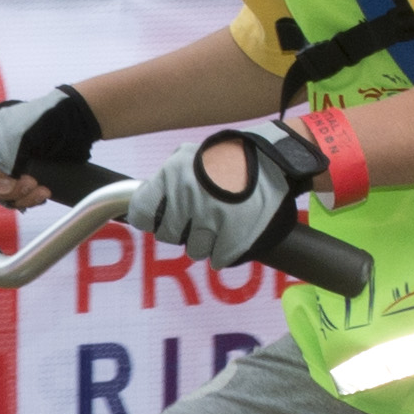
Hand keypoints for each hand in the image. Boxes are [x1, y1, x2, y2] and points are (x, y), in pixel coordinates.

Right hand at [0, 79, 110, 204]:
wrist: (76, 121)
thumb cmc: (43, 119)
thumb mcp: (16, 139)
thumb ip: (3, 164)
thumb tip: (0, 190)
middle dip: (8, 189)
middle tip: (29, 182)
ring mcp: (10, 166)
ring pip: (4, 195)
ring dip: (22, 196)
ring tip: (40, 189)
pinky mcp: (26, 176)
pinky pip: (20, 198)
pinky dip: (31, 199)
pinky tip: (43, 193)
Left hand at [156, 122, 322, 271]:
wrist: (272, 161)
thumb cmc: (228, 158)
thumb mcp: (190, 156)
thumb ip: (168, 179)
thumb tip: (149, 202)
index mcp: (171, 177)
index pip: (141, 213)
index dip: (150, 218)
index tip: (158, 218)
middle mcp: (187, 200)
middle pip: (167, 235)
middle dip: (180, 229)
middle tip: (197, 219)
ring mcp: (210, 222)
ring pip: (194, 250)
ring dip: (204, 242)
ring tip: (219, 224)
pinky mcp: (233, 240)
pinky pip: (217, 258)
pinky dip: (224, 250)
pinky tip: (231, 234)